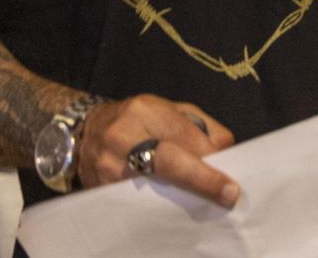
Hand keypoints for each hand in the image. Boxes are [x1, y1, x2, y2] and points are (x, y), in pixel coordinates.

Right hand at [77, 95, 236, 204]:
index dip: (211, 161)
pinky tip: (173, 207)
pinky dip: (157, 205)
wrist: (85, 130)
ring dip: (181, 196)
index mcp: (146, 111)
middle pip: (167, 162)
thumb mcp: (172, 109)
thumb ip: (201, 127)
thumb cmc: (139, 118)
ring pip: (152, 186)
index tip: (232, 182)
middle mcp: (123, 136)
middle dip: (201, 180)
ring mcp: (106, 164)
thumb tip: (226, 152)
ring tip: (203, 202)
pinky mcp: (98, 188)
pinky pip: (134, 201)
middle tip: (227, 196)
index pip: (185, 137)